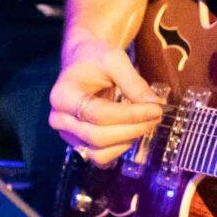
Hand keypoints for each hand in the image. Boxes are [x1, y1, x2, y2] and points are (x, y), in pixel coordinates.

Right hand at [48, 39, 163, 164]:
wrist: (83, 63)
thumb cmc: (96, 58)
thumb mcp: (114, 59)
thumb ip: (133, 82)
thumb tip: (155, 104)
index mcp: (62, 96)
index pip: (98, 114)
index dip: (130, 115)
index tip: (157, 108)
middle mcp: (59, 119)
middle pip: (98, 137)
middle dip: (133, 129)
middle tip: (157, 116)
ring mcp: (68, 135)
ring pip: (100, 153)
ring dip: (128, 141)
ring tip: (146, 123)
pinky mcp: (79, 144)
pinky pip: (101, 158)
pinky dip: (120, 148)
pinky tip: (133, 131)